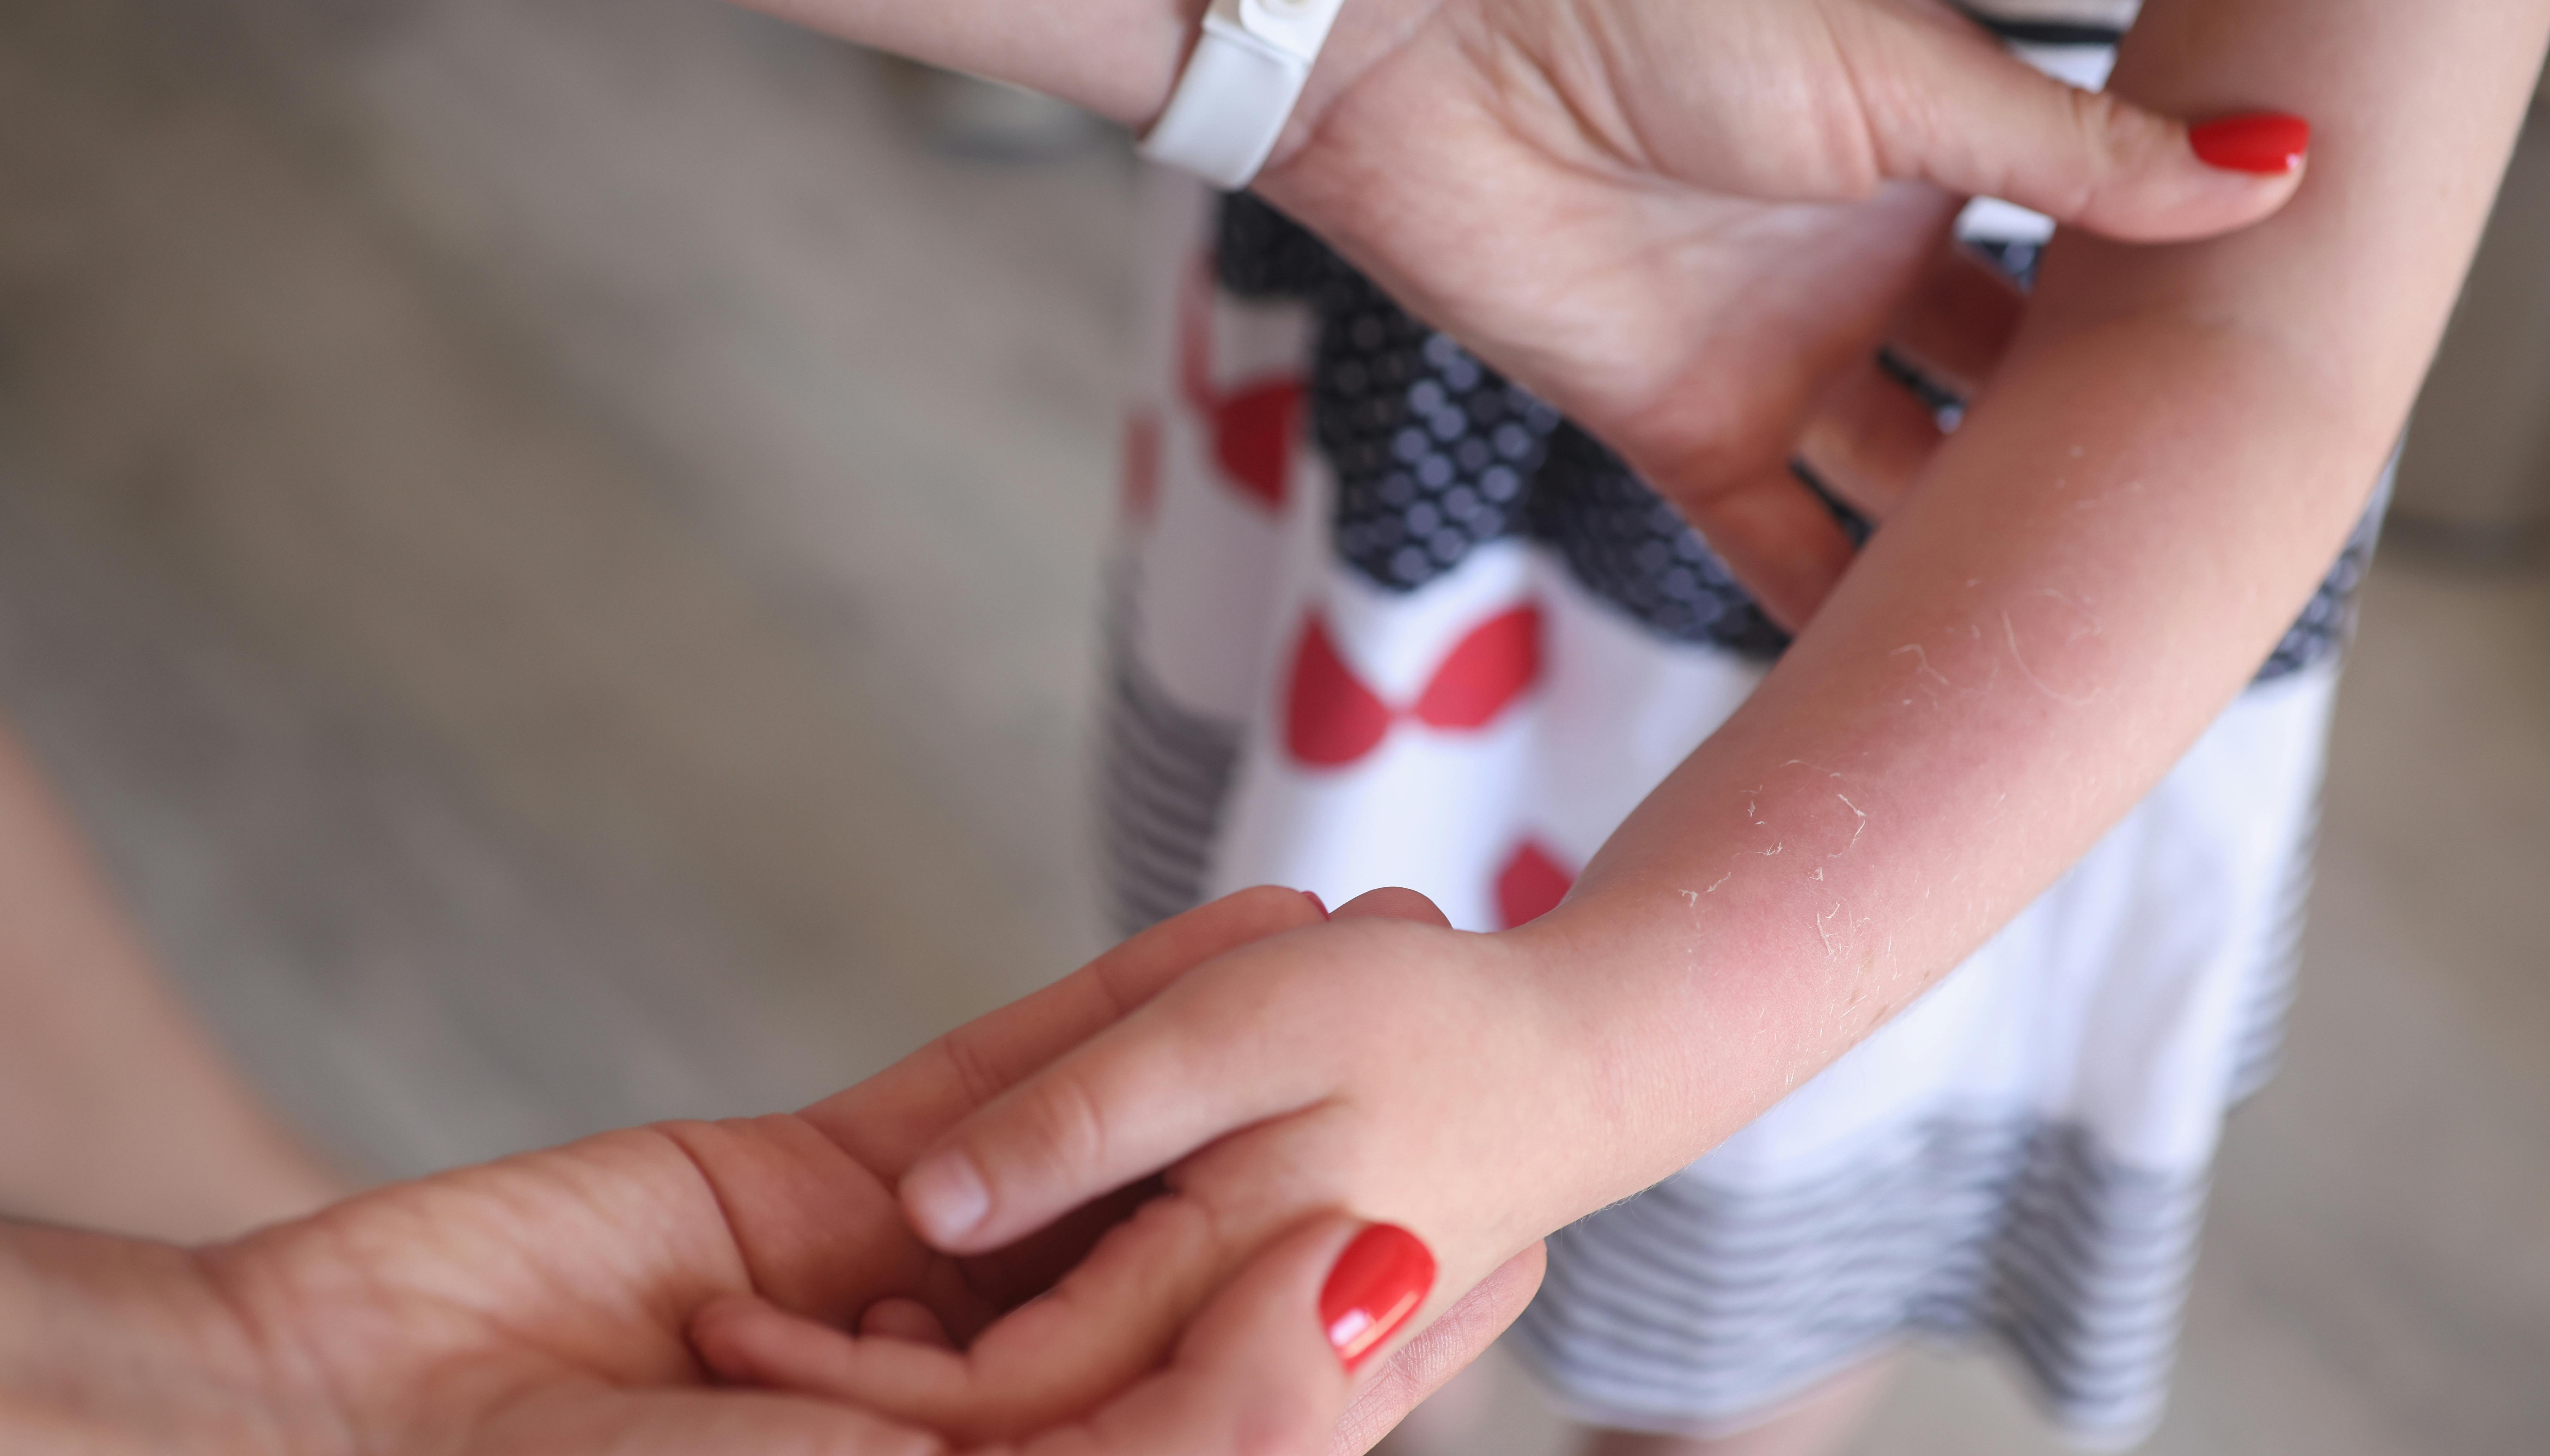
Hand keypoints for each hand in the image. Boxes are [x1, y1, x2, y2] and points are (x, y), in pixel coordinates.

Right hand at [0, 889, 1538, 1455]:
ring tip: (1360, 951)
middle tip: (1468, 1058)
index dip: (1378, 1345)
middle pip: (1189, 1285)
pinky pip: (996, 1093)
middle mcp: (985, 1418)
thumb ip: (1170, 1427)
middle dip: (1320, 1179)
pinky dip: (1102, 1016)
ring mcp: (903, 1296)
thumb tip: (1352, 1297)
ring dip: (1228, 1067)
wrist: (371, 1443)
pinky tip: (1220, 936)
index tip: (1517, 1243)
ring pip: (1106, 1168)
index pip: (1242, 1424)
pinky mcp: (822, 1191)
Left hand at [1265, 0, 2303, 622]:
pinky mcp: (1682, 429)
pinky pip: (1777, 544)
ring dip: (1972, 551)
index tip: (2266, 415)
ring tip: (2074, 634)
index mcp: (1943, 158)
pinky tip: (1918, 672)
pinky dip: (1835, 608)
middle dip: (2079, 464)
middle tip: (2187, 554)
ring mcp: (1781, 353)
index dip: (2163, 338)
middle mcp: (1871, 265)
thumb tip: (2273, 170)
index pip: (2085, 267)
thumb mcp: (1903, 77)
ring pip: (1904, 483)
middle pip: (2006, 392)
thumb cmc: (1666, 10)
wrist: (1448, 49)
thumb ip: (2078, 153)